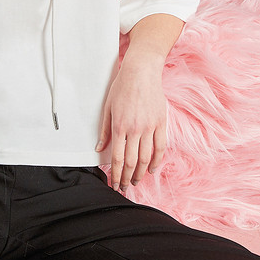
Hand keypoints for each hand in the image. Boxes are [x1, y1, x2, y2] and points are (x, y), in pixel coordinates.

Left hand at [96, 53, 166, 192]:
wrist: (141, 71)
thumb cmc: (122, 87)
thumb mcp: (107, 108)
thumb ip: (104, 131)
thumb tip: (99, 149)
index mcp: (119, 126)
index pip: (117, 158)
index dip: (116, 174)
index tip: (114, 184)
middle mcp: (135, 129)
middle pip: (131, 162)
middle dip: (127, 178)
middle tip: (124, 187)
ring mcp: (149, 127)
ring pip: (146, 157)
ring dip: (141, 173)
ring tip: (136, 180)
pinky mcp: (161, 123)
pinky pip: (160, 146)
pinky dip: (157, 160)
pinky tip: (152, 168)